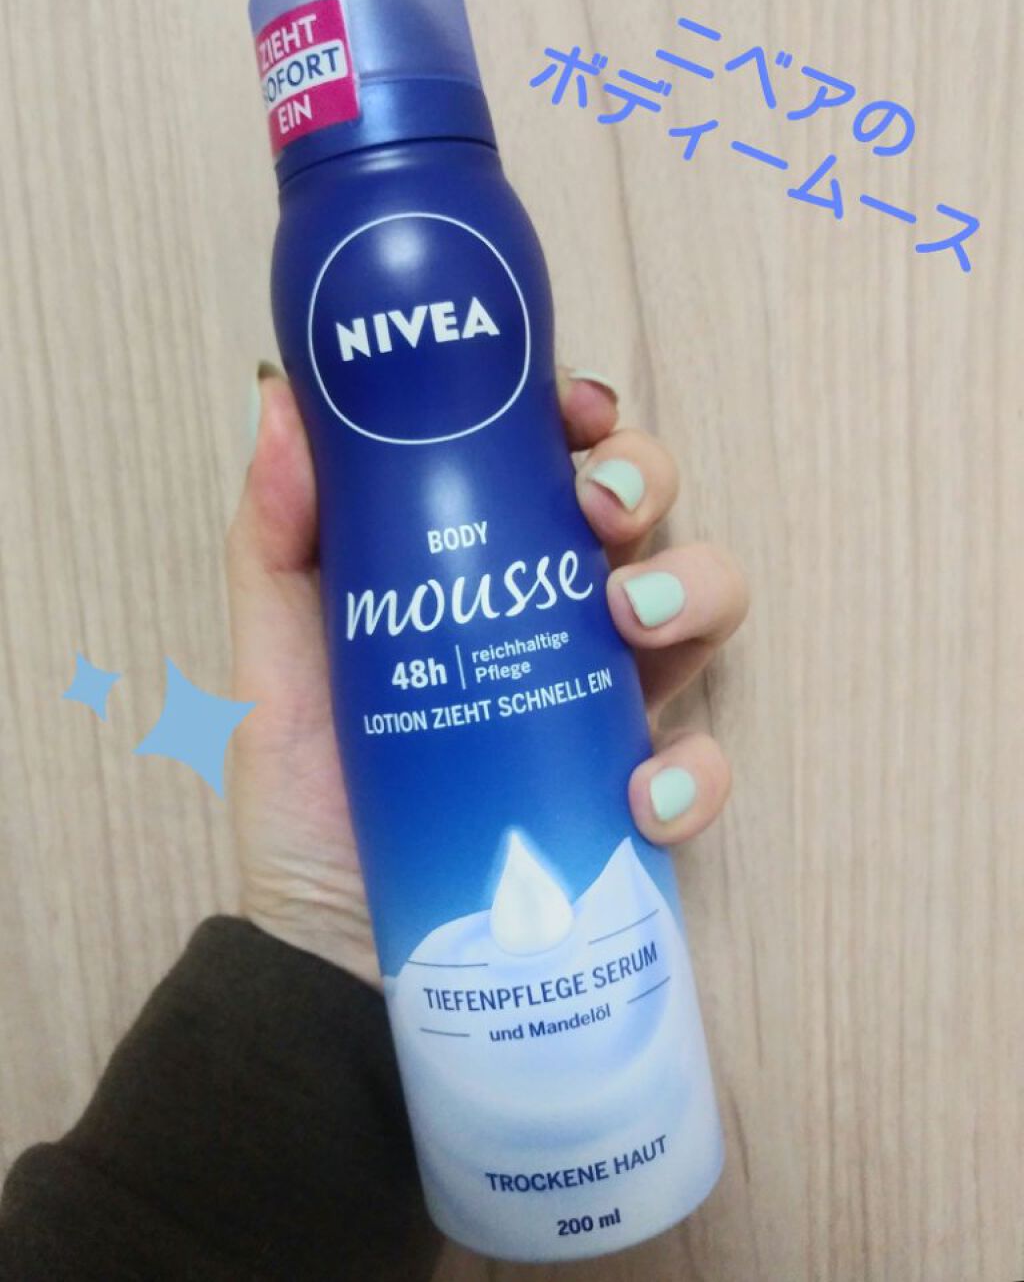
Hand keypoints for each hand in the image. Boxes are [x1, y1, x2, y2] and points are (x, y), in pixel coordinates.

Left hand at [227, 366, 748, 987]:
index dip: (585, 422)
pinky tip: (641, 795)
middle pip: (647, 517)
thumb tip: (279, 401)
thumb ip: (275, 542)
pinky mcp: (632, 807)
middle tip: (600, 513)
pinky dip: (694, 772)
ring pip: (703, 613)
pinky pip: (704, 768)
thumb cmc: (308, 799)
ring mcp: (603, 713)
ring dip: (697, 591)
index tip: (572, 412)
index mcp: (486, 577)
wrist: (334, 957)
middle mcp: (558, 627)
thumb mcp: (277, 664)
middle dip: (647, 484)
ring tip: (633, 619)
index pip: (557, 470)